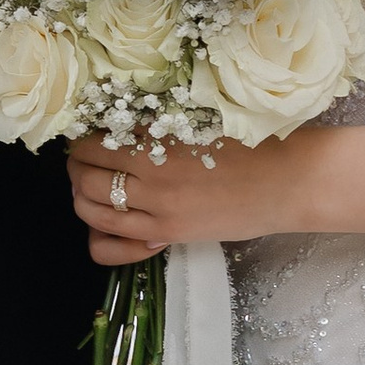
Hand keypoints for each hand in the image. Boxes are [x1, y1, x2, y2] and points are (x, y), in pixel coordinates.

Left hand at [67, 133, 304, 264]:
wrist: (288, 182)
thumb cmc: (253, 144)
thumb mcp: (201, 121)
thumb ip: (162, 124)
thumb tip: (123, 121)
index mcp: (159, 137)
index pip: (97, 136)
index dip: (85, 134)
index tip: (89, 132)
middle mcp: (150, 172)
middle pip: (85, 169)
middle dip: (76, 162)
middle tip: (83, 157)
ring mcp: (155, 208)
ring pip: (89, 205)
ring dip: (80, 193)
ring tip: (87, 186)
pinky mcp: (166, 235)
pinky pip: (109, 243)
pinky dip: (97, 231)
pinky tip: (104, 220)